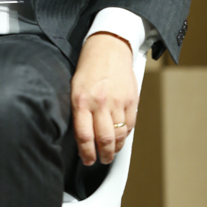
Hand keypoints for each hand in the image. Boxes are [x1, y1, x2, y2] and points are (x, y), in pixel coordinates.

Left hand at [71, 32, 137, 165]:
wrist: (108, 47)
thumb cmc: (89, 68)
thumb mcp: (75, 88)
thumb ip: (79, 112)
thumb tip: (82, 138)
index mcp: (81, 100)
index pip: (85, 136)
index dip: (87, 154)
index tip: (88, 160)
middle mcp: (100, 102)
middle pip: (105, 140)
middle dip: (104, 156)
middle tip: (102, 159)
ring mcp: (118, 101)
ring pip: (120, 135)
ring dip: (117, 148)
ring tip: (112, 150)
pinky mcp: (132, 99)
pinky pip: (131, 124)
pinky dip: (126, 134)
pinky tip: (121, 135)